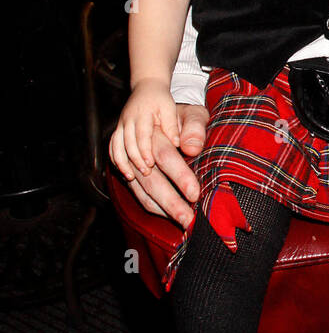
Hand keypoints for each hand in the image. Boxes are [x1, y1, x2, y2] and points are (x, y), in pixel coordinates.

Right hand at [109, 102, 207, 227]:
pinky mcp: (129, 170)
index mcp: (155, 133)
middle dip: (170, 201)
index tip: (194, 194)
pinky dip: (150, 205)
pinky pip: (135, 190)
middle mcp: (139, 149)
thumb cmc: (182, 114)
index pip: (166, 156)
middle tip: (187, 219)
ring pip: (141, 188)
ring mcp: (131, 161)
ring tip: (181, 222)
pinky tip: (167, 214)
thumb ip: (194, 128)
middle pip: (151, 179)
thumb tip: (192, 147)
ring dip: (161, 208)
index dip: (180, 176)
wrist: (159, 111)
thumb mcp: (193, 114)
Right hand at [111, 79, 181, 175]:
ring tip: (130, 176)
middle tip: (145, 173)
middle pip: (127, 143)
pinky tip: (121, 169)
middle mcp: (128, 120)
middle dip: (134, 160)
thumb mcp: (169, 108)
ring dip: (121, 162)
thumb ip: (172, 125)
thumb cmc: (160, 99)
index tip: (150, 164)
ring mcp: (121, 124)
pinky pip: (112, 145)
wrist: (146, 87)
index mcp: (142, 114)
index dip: (144, 151)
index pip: (141, 135)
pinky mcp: (118, 129)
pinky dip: (114, 158)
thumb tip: (176, 143)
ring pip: (116, 145)